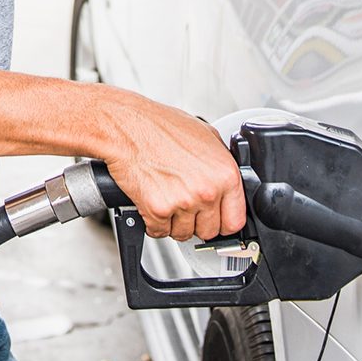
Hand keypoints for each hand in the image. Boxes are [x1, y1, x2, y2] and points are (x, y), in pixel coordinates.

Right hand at [106, 101, 245, 241]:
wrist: (126, 126)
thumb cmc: (160, 126)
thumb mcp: (205, 135)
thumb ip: (221, 164)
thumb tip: (227, 184)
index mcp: (225, 175)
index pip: (234, 221)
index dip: (222, 221)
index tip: (214, 218)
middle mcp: (207, 191)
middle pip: (209, 232)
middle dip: (196, 222)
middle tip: (184, 204)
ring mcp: (182, 202)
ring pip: (183, 234)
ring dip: (174, 223)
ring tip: (166, 198)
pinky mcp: (157, 210)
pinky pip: (159, 232)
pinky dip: (153, 223)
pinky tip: (152, 201)